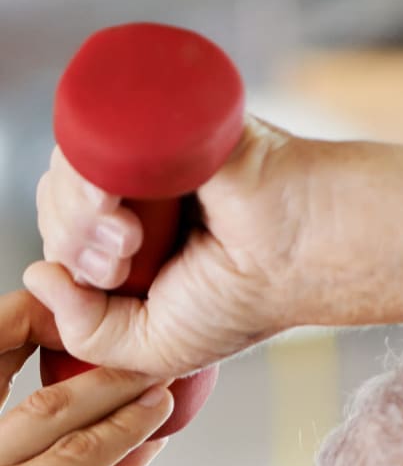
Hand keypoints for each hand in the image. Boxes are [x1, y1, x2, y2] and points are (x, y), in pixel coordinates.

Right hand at [0, 288, 172, 465]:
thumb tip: (137, 433)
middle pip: (10, 373)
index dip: (28, 335)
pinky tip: (158, 416)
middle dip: (64, 334)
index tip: (82, 317)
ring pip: (55, 412)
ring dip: (116, 386)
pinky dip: (125, 433)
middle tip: (122, 319)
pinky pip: (81, 457)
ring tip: (162, 368)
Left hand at [23, 121, 402, 376]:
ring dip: (80, 216)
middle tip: (123, 258)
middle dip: (72, 240)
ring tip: (131, 238)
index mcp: (132, 244)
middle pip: (56, 203)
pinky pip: (91, 133)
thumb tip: (36, 276)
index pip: (64, 240)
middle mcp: (134, 194)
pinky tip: (118, 207)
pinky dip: (87, 174)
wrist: (302, 251)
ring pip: (66, 168)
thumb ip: (91, 335)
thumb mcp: (155, 348)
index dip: (66, 261)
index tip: (109, 279)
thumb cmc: (246, 301)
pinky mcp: (158, 116)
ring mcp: (144, 151)